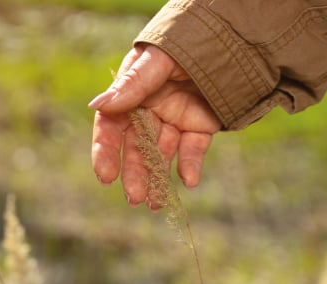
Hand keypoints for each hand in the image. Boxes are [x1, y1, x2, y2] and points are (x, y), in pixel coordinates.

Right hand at [88, 44, 221, 210]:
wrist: (229, 37)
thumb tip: (97, 106)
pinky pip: (192, 151)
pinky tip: (189, 181)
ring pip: (162, 154)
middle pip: (136, 147)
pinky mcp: (199, 127)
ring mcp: (174, 120)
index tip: (105, 175)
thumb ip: (132, 85)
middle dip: (135, 173)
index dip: (106, 151)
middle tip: (134, 198)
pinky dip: (190, 167)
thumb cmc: (184, 43)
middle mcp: (148, 111)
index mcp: (130, 94)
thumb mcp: (157, 61)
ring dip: (157, 179)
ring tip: (155, 203)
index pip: (111, 126)